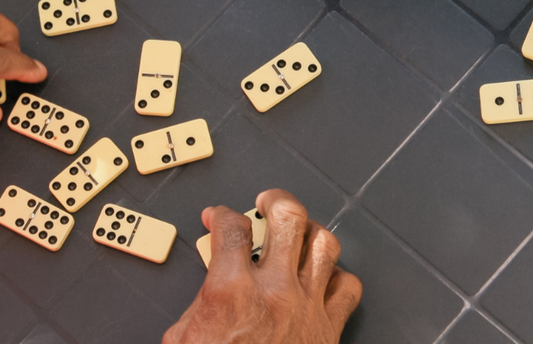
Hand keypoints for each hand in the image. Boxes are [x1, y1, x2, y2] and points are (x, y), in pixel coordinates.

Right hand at [163, 189, 361, 343]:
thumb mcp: (184, 340)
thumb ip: (201, 301)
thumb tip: (213, 277)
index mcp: (231, 291)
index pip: (231, 227)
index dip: (221, 214)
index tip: (217, 217)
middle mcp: (274, 291)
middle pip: (288, 217)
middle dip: (276, 201)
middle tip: (266, 204)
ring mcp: (307, 309)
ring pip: (323, 243)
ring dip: (309, 231)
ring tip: (297, 232)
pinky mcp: (329, 332)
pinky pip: (348, 287)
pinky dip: (337, 275)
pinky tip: (321, 277)